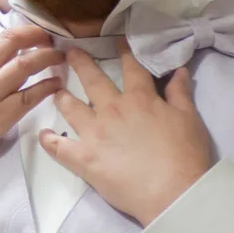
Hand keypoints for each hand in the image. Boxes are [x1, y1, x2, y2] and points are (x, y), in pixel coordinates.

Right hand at [0, 25, 64, 185]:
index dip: (16, 36)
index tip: (28, 37)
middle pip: (12, 43)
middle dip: (36, 36)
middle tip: (50, 38)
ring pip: (25, 66)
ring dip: (47, 58)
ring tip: (60, 57)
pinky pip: (28, 98)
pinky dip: (46, 88)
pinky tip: (57, 85)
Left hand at [39, 48, 213, 226]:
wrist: (173, 192)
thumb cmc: (185, 155)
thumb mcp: (189, 118)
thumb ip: (180, 93)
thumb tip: (178, 71)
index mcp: (140, 99)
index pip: (131, 68)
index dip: (123, 51)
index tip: (115, 40)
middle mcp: (113, 110)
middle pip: (93, 80)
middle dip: (80, 63)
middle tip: (69, 52)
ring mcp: (95, 133)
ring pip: (72, 108)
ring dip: (62, 97)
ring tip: (55, 91)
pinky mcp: (84, 158)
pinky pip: (60, 147)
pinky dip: (50, 140)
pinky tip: (44, 135)